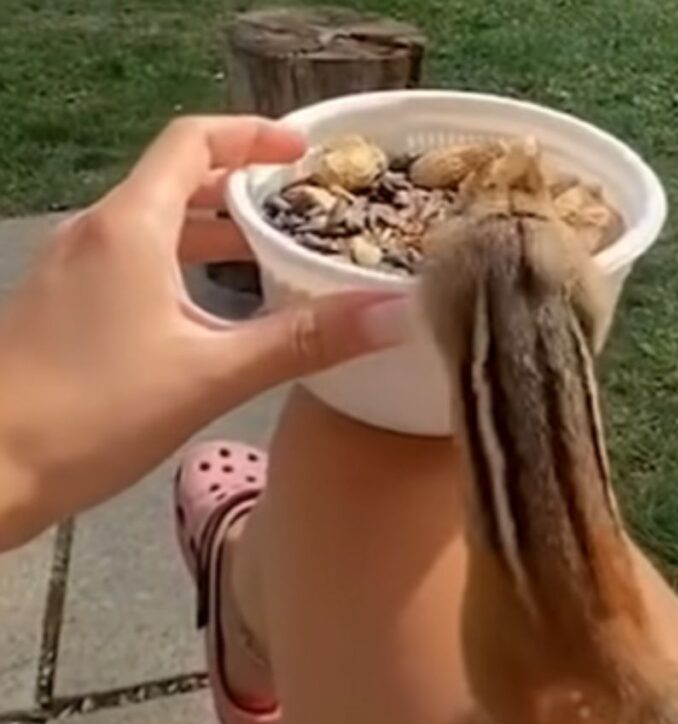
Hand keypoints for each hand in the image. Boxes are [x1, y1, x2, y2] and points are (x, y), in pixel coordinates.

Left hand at [0, 116, 395, 549]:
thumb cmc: (95, 414)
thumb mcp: (211, 375)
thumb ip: (304, 341)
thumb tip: (394, 312)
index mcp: (130, 227)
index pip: (192, 141)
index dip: (252, 136)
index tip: (304, 153)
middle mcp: (97, 233)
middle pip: (176, 182)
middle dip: (242, 189)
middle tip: (305, 212)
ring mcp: (73, 271)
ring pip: (154, 227)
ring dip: (213, 233)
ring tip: (274, 259)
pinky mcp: (64, 308)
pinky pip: (133, 263)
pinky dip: (182, 266)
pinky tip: (213, 312)